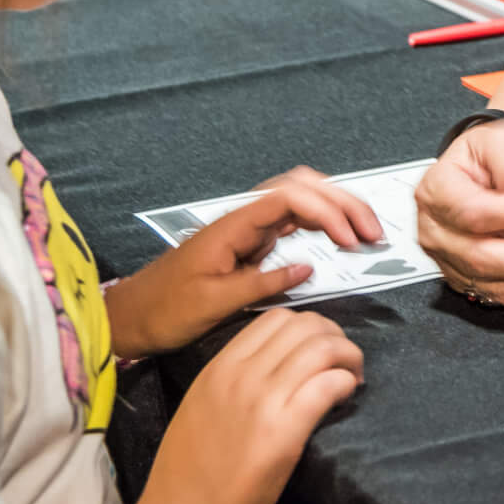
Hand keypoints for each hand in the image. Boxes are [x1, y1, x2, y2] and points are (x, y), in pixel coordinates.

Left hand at [106, 168, 383, 356]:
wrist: (131, 316)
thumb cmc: (166, 311)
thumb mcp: (214, 303)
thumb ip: (261, 283)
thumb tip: (306, 268)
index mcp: (233, 226)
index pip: (291, 199)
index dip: (328, 212)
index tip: (351, 241)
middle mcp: (242, 219)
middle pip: (301, 188)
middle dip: (342, 202)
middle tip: (372, 232)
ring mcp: (246, 229)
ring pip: (299, 200)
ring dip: (334, 209)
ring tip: (363, 233)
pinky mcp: (248, 243)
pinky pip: (290, 221)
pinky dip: (319, 224)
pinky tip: (336, 241)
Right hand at [136, 310, 363, 503]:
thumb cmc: (186, 479)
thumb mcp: (198, 411)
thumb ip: (229, 384)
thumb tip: (270, 371)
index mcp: (217, 367)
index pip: (274, 318)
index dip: (307, 328)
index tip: (318, 352)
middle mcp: (240, 374)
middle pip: (305, 325)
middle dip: (334, 337)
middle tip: (343, 365)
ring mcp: (262, 400)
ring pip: (322, 347)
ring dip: (348, 358)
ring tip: (352, 380)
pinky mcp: (284, 431)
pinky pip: (328, 383)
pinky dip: (346, 383)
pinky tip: (346, 396)